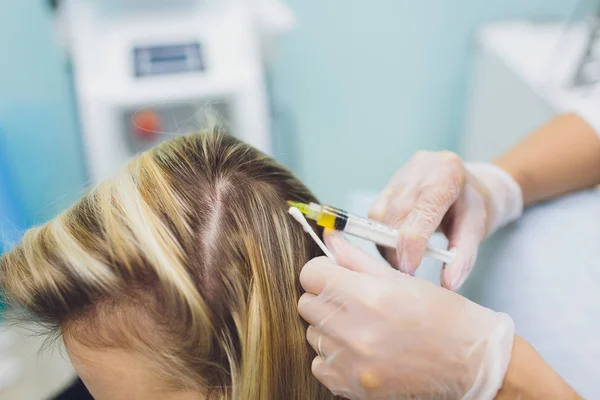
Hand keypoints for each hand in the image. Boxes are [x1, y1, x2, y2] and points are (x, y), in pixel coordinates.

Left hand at [298, 231, 514, 398]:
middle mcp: (355, 332)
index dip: (322, 270)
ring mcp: (352, 364)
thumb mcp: (402, 278)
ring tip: (362, 327)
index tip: (334, 274)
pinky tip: (360, 351)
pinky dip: (333, 357)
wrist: (472, 364)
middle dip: (325, 297)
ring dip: (330, 327)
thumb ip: (356, 259)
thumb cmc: (443, 316)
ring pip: (313, 334)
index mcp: (368, 296)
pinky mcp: (353, 388)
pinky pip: (320, 364)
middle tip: (352, 300)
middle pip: (307, 304)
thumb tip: (328, 237)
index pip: (311, 274)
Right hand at [369, 151, 521, 289]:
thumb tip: (448, 283)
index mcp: (447, 173)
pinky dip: (383, 235)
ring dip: (387, 243)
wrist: (470, 186)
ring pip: (380, 215)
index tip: (410, 269)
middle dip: (397, 247)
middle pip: (396, 214)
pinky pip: (375, 215)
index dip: (412, 242)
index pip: (422, 210)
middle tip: (408, 272)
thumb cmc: (474, 206)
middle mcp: (419, 168)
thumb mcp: (477, 229)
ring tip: (406, 258)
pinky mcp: (387, 185)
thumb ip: (463, 256)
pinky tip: (398, 245)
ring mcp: (400, 174)